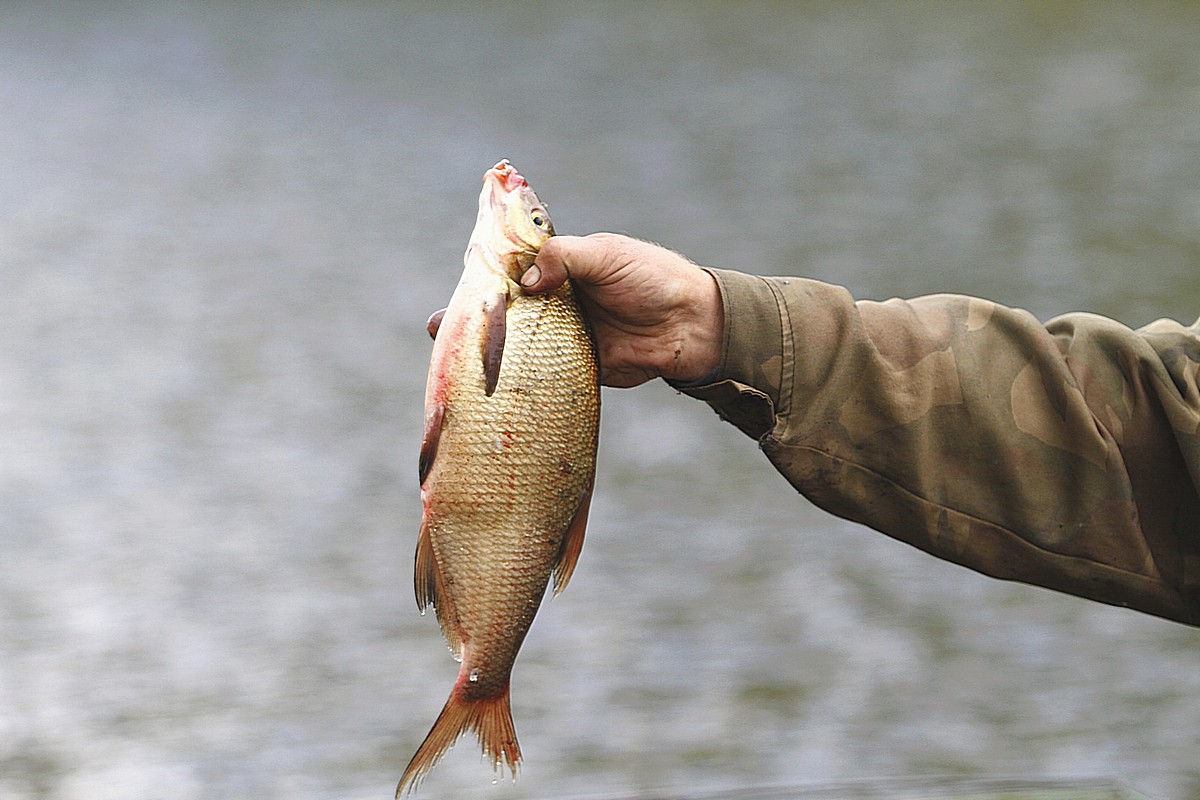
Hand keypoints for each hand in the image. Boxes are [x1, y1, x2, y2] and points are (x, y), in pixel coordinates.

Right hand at [427, 234, 722, 387]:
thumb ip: (563, 259)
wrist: (691, 325)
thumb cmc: (652, 278)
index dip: (484, 274)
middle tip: (440, 328)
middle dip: (474, 318)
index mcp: (561, 266)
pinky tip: (491, 386)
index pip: (513, 267)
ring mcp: (563, 335)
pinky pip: (540, 373)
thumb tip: (524, 283)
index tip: (459, 283)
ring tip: (452, 359)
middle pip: (506, 308)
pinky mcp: (574, 366)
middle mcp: (556, 301)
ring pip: (518, 343)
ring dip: (489, 351)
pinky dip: (518, 379)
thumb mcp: (605, 254)